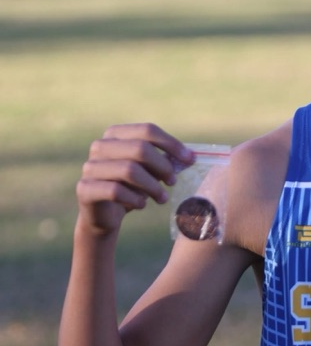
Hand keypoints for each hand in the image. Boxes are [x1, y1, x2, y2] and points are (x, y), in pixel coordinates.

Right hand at [76, 123, 194, 235]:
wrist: (105, 214)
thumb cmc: (131, 187)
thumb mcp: (151, 171)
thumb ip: (166, 161)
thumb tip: (191, 157)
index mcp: (116, 134)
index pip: (147, 130)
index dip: (171, 144)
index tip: (190, 160)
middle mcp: (100, 146)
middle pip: (140, 148)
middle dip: (162, 166)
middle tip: (173, 182)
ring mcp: (90, 167)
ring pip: (129, 170)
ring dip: (152, 186)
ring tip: (161, 198)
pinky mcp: (85, 188)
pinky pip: (116, 190)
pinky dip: (135, 199)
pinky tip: (141, 204)